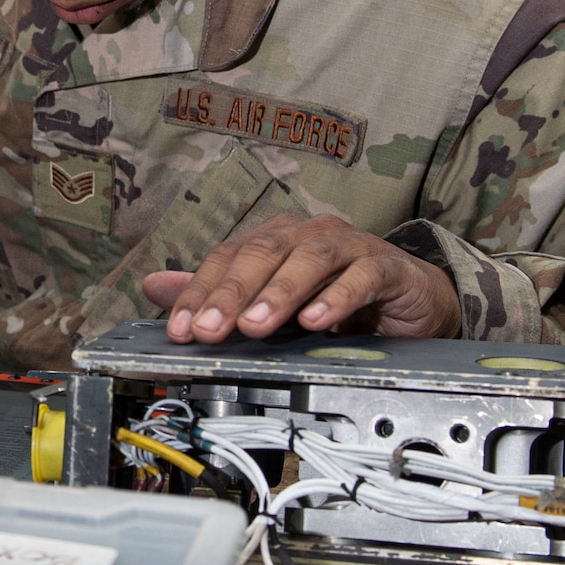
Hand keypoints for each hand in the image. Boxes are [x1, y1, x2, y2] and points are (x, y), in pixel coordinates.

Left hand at [140, 214, 460, 343]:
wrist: (411, 299)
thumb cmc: (338, 294)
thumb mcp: (272, 299)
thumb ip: (217, 292)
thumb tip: (153, 286)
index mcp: (276, 238)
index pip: (228, 258)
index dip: (200, 292)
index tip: (180, 329)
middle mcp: (308, 233)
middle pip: (262, 255)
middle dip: (231, 294)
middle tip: (210, 330)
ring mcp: (349, 245)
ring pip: (308, 260)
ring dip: (278, 294)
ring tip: (255, 326)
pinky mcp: (386, 266)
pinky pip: (360, 277)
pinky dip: (336, 298)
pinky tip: (317, 320)